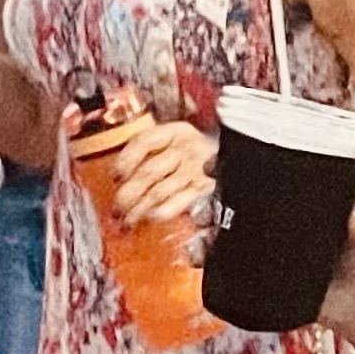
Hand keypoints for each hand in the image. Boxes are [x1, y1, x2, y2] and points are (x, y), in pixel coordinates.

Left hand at [111, 112, 216, 240]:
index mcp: (177, 132)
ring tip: (127, 222)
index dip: (126, 159)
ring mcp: (196, 171)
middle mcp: (186, 149)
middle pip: (148, 172)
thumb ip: (155, 151)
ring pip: (158, 191)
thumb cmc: (199, 153)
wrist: (238, 161)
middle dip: (127, 194)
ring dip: (138, 209)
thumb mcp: (179, 141)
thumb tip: (123, 177)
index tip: (116, 176)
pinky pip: (178, 203)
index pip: (144, 142)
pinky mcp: (205, 189)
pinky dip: (163, 212)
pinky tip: (152, 217)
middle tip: (115, 210)